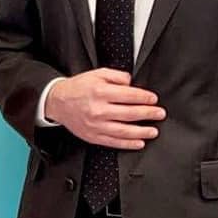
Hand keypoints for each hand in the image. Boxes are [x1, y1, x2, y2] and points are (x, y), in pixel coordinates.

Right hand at [45, 68, 164, 148]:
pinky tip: (139, 142)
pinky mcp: (93, 136)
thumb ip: (116, 76)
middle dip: (148, 114)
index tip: (153, 99)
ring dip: (142, 131)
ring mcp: (95, 125)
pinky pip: (113, 142)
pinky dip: (128, 144)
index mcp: (100, 91)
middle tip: (160, 114)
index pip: (129, 95)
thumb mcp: (96, 74)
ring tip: (154, 131)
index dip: (144, 97)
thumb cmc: (78, 88)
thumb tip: (132, 83)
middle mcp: (98, 109)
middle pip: (130, 113)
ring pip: (124, 131)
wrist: (57, 102)